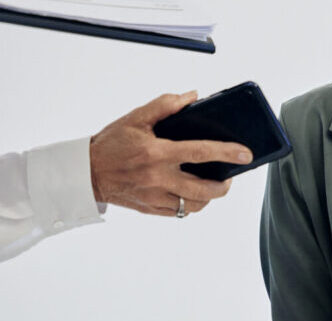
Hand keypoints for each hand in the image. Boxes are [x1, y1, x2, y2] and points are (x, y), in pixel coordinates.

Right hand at [89, 92, 253, 215]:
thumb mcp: (136, 118)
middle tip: (229, 177)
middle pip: (204, 189)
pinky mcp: (150, 208)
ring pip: (194, 206)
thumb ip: (165, 105)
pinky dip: (190, 204)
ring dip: (208, 197)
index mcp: (156, 152)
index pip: (200, 152)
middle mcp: (157, 177)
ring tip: (211, 185)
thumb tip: (193, 97)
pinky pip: (179, 212)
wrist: (85, 171)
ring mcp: (154, 196)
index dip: (227, 153)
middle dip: (224, 185)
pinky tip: (191, 193)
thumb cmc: (111, 143)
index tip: (245, 154)